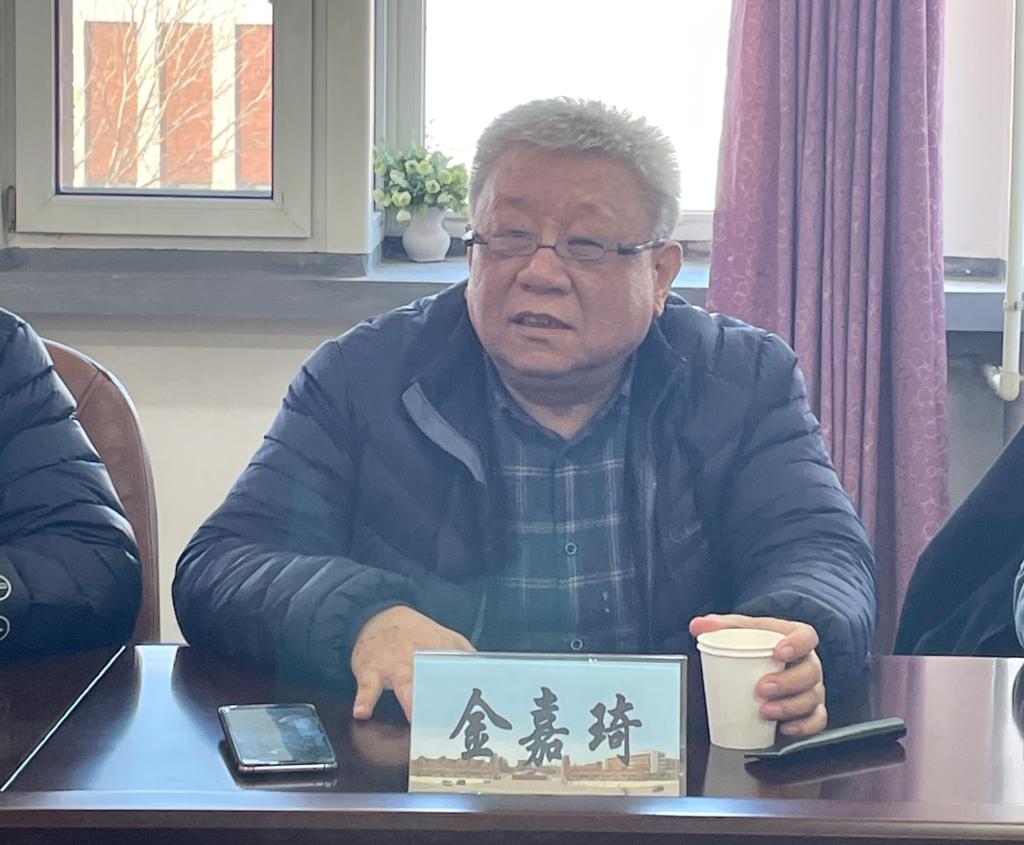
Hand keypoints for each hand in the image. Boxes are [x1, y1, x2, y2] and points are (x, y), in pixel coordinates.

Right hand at [351, 605, 473, 721]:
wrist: (379, 616)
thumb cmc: (416, 635)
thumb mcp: (445, 638)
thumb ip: (465, 655)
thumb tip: (486, 673)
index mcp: (440, 653)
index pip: (456, 674)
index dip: (464, 692)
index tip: (474, 711)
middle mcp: (418, 660)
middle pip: (431, 681)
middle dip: (439, 700)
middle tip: (447, 722)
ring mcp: (394, 667)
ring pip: (403, 685)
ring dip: (409, 701)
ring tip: (414, 718)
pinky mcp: (371, 671)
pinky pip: (367, 687)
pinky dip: (364, 699)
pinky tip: (362, 712)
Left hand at [689, 613, 826, 737]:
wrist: (766, 660)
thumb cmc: (758, 644)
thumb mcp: (741, 630)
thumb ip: (721, 626)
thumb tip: (697, 626)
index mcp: (797, 637)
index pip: (807, 637)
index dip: (797, 644)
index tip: (778, 652)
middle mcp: (810, 663)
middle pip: (810, 672)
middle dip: (787, 682)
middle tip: (761, 688)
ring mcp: (813, 688)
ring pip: (813, 699)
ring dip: (790, 707)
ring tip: (765, 711)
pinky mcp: (812, 710)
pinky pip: (817, 721)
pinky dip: (803, 727)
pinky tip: (785, 729)